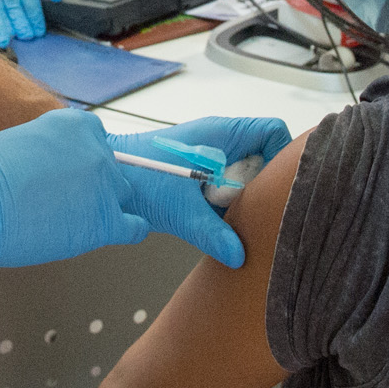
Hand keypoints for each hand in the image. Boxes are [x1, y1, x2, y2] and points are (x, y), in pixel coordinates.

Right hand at [0, 109, 148, 281]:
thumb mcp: (22, 139)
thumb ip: (51, 146)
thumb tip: (58, 162)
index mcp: (76, 125)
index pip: (96, 139)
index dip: (81, 158)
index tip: (71, 169)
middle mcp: (96, 150)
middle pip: (110, 168)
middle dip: (90, 182)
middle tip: (64, 196)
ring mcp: (105, 185)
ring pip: (120, 196)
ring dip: (102, 205)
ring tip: (73, 217)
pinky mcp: (106, 221)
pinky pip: (134, 226)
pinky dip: (128, 229)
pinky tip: (111, 231)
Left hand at [107, 116, 292, 268]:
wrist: (104, 179)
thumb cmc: (137, 176)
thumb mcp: (180, 209)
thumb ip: (212, 233)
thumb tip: (239, 256)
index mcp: (221, 134)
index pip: (273, 131)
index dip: (284, 155)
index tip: (281, 187)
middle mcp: (220, 144)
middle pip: (264, 158)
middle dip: (267, 187)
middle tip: (263, 212)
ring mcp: (210, 161)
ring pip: (246, 177)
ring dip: (247, 201)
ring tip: (245, 223)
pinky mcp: (200, 179)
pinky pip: (228, 190)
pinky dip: (230, 208)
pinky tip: (227, 228)